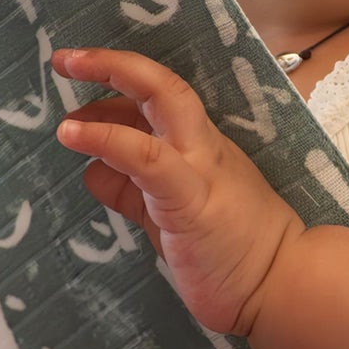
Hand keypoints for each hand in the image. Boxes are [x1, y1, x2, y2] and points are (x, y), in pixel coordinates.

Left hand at [52, 46, 305, 339]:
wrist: (284, 290)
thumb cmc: (231, 257)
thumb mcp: (169, 218)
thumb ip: (133, 195)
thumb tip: (93, 171)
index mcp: (202, 148)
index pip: (159, 102)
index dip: (120, 86)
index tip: (83, 81)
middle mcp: (202, 147)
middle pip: (162, 84)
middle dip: (112, 63)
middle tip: (66, 59)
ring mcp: (200, 169)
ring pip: (162, 102)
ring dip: (110, 80)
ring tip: (64, 72)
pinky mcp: (190, 200)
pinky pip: (149, 160)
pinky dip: (108, 139)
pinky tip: (74, 134)